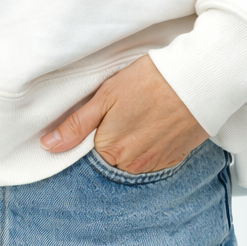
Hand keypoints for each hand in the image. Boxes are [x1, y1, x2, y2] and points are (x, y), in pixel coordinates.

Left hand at [40, 54, 208, 173]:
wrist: (198, 80)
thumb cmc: (149, 81)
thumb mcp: (106, 95)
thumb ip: (76, 125)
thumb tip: (48, 146)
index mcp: (111, 151)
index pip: (87, 157)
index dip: (89, 138)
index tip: (97, 122)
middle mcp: (132, 165)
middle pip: (110, 161)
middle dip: (110, 142)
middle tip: (119, 115)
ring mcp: (155, 164)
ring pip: (131, 161)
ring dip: (130, 145)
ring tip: (138, 117)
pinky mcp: (174, 158)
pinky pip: (152, 160)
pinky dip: (149, 146)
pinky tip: (153, 125)